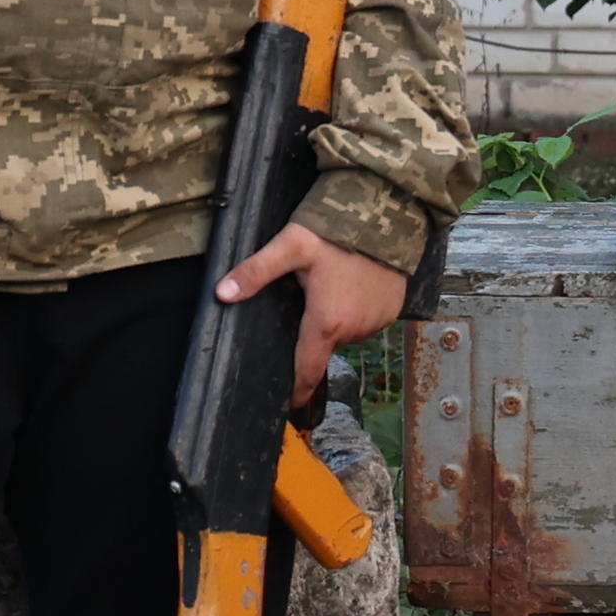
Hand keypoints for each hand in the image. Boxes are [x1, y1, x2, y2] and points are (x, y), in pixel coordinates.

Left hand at [217, 221, 409, 404]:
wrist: (388, 212)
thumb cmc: (337, 231)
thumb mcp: (290, 247)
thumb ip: (255, 272)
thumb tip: (221, 294)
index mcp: (326, 323)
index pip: (308, 370)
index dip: (298, 390)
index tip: (290, 403)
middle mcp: (354, 330)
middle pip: (324, 344)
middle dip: (313, 330)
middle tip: (308, 299)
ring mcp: (377, 321)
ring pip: (346, 331)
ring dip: (337, 319)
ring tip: (332, 287)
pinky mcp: (394, 310)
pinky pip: (368, 319)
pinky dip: (359, 309)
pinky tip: (354, 283)